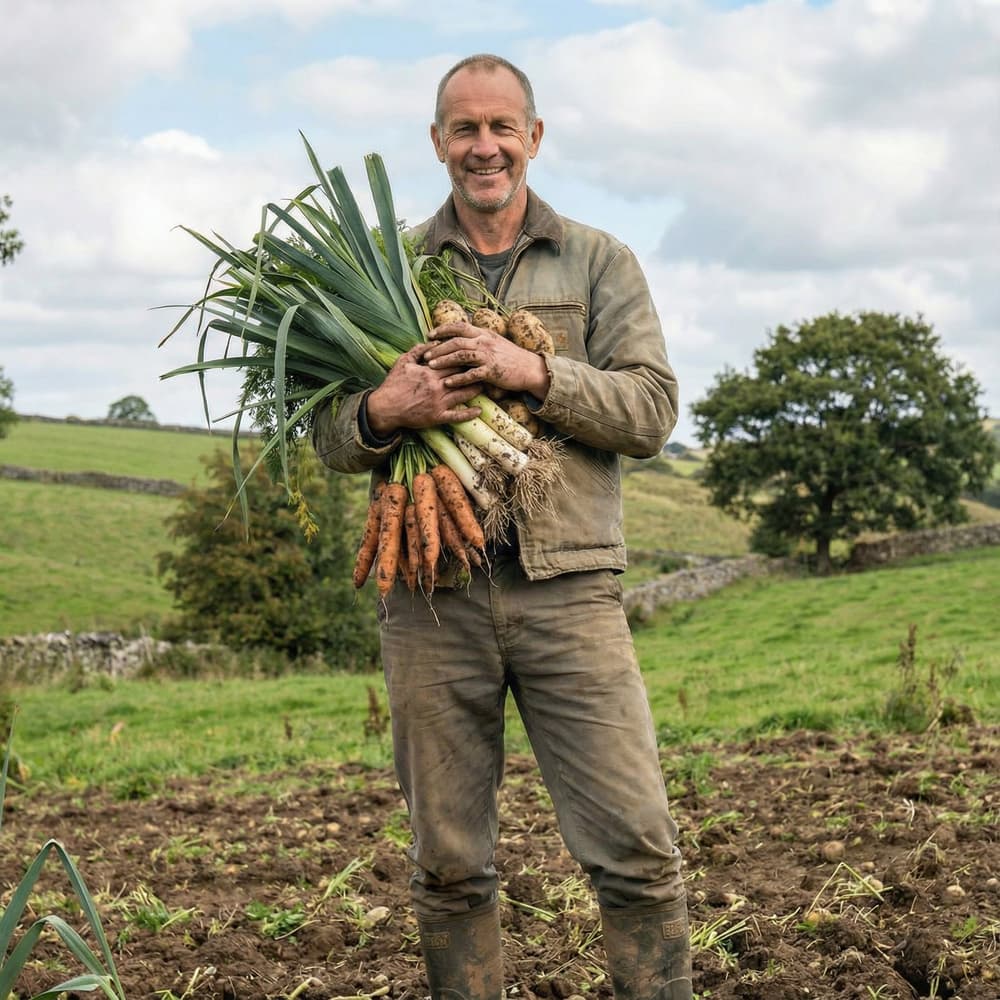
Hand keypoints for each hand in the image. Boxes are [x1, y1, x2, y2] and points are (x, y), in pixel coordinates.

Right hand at [365, 344, 482, 435]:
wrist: (385, 408)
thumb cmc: (393, 384)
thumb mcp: (403, 362)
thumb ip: (418, 350)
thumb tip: (434, 342)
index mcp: (429, 372)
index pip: (453, 361)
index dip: (465, 357)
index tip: (475, 354)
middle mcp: (436, 387)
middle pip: (461, 376)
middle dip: (474, 371)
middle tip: (487, 367)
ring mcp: (438, 403)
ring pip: (463, 394)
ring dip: (476, 390)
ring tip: (486, 385)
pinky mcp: (437, 417)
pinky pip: (456, 416)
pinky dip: (469, 414)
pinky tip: (479, 411)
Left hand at [424, 320, 550, 398]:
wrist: (530, 368)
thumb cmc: (511, 357)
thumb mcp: (495, 342)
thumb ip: (479, 339)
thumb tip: (462, 338)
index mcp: (484, 334)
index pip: (459, 326)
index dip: (443, 329)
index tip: (430, 335)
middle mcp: (484, 342)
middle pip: (456, 341)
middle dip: (438, 347)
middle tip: (425, 354)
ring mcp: (488, 356)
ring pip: (461, 355)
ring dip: (444, 360)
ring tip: (431, 366)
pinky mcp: (492, 371)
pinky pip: (472, 374)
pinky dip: (459, 378)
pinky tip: (448, 382)